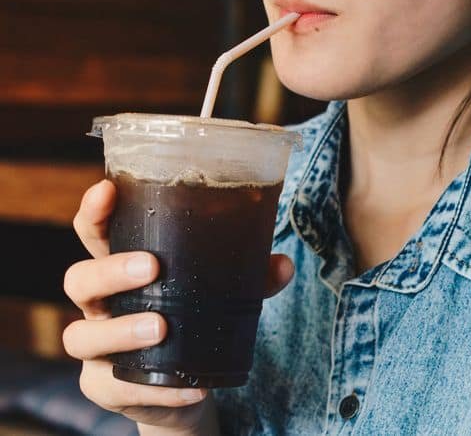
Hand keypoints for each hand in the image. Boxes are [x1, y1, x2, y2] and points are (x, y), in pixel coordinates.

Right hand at [62, 179, 294, 433]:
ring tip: (160, 327)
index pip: (94, 234)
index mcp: (122, 269)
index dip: (94, 212)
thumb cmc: (194, 322)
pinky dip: (158, 388)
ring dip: (120, 330)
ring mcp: (98, 349)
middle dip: (110, 270)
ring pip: (81, 336)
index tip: (107, 190)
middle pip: (78, 280)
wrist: (184, 387)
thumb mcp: (222, 294)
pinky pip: (117, 388)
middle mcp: (101, 305)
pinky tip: (191, 385)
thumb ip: (252, 277)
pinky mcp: (106, 387)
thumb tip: (283, 264)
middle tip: (151, 266)